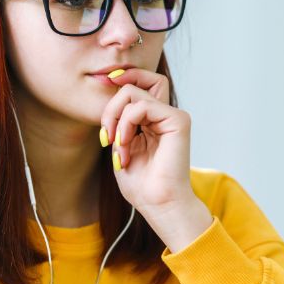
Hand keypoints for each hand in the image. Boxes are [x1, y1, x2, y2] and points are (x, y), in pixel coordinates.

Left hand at [101, 68, 212, 250]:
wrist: (158, 203)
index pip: (138, 84)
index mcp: (152, 120)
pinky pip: (142, 105)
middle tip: (106, 135)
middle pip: (134, 83)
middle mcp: (164, 114)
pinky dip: (126, 124)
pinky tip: (126, 146)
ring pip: (133, 92)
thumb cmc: (140, 184)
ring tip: (118, 146)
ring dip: (116, 120)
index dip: (122, 79)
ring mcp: (172, 116)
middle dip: (111, 105)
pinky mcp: (178, 120)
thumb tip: (110, 89)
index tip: (105, 87)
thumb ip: (118, 121)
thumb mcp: (120, 146)